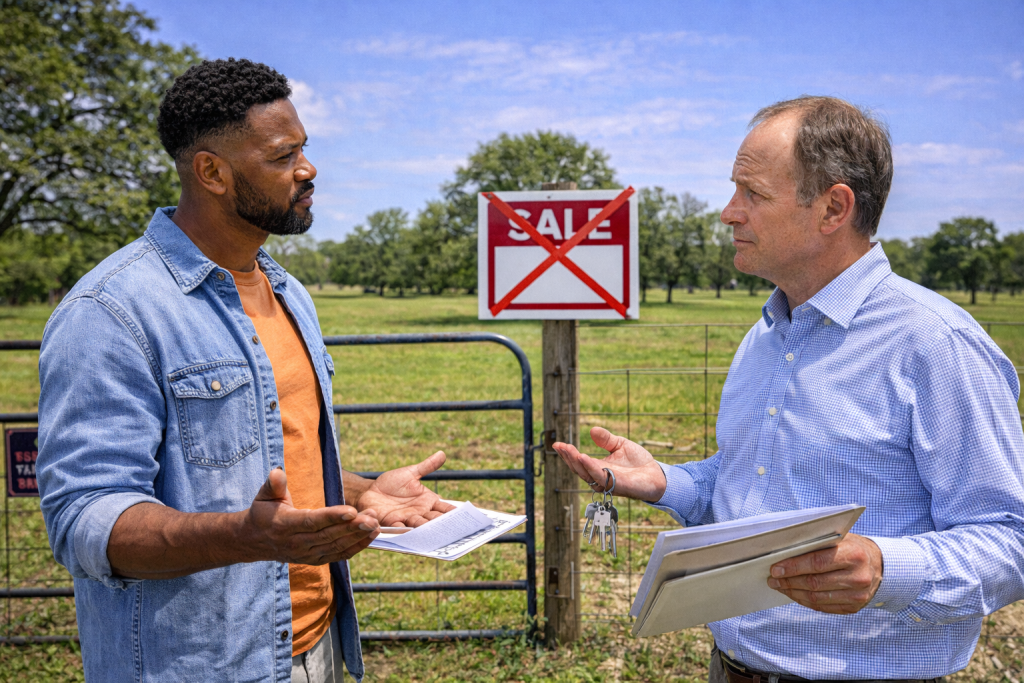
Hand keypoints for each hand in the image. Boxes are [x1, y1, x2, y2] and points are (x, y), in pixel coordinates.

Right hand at [243, 468, 379, 563]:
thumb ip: (273, 485)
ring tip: (376, 524)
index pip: (312, 521)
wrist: (253, 541)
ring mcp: (306, 554)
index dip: (332, 516)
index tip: (351, 510)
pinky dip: (356, 547)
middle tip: (372, 517)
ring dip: (358, 536)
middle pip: (329, 535)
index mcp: (285, 525)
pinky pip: (338, 555)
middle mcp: (296, 543)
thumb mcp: (263, 496)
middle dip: (352, 527)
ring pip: (336, 546)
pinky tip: (371, 537)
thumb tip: (277, 471)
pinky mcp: (314, 560)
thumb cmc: (262, 512)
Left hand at [355, 451, 456, 526]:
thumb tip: (442, 454)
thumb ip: (427, 466)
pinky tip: (408, 532)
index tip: (469, 519)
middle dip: (444, 525)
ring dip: (426, 528)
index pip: (445, 509)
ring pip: (420, 525)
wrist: (369, 491)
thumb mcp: (410, 473)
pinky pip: (399, 528)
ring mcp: (407, 519)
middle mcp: (420, 513)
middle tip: (455, 530)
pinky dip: (403, 530)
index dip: (456, 514)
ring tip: (434, 531)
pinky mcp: (391, 523)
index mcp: (428, 501)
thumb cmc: (391, 484)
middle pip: (435, 520)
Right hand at [553, 427, 667, 502]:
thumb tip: (592, 429)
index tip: (557, 444)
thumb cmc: (638, 462)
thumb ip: (606, 439)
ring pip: (587, 475)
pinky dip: (591, 468)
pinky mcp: (617, 486)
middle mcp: (600, 477)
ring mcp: (608, 483)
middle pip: (579, 469)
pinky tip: (584, 457)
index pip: (578, 462)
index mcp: (598, 468)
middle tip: (561, 446)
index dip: (567, 454)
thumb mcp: (620, 445)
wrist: (657, 474)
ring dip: (577, 462)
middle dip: (568, 457)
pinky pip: (601, 478)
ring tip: (570, 450)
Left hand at [767, 533, 882, 613]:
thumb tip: (784, 551)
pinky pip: (823, 607)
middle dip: (789, 581)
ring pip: (817, 598)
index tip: (775, 569)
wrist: (880, 565)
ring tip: (779, 587)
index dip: (793, 567)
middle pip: (814, 583)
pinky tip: (794, 594)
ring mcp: (858, 595)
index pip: (817, 563)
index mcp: (854, 555)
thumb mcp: (840, 538)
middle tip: (772, 579)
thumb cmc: (852, 547)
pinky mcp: (854, 607)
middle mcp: (858, 577)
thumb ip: (817, 543)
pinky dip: (805, 601)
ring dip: (793, 593)